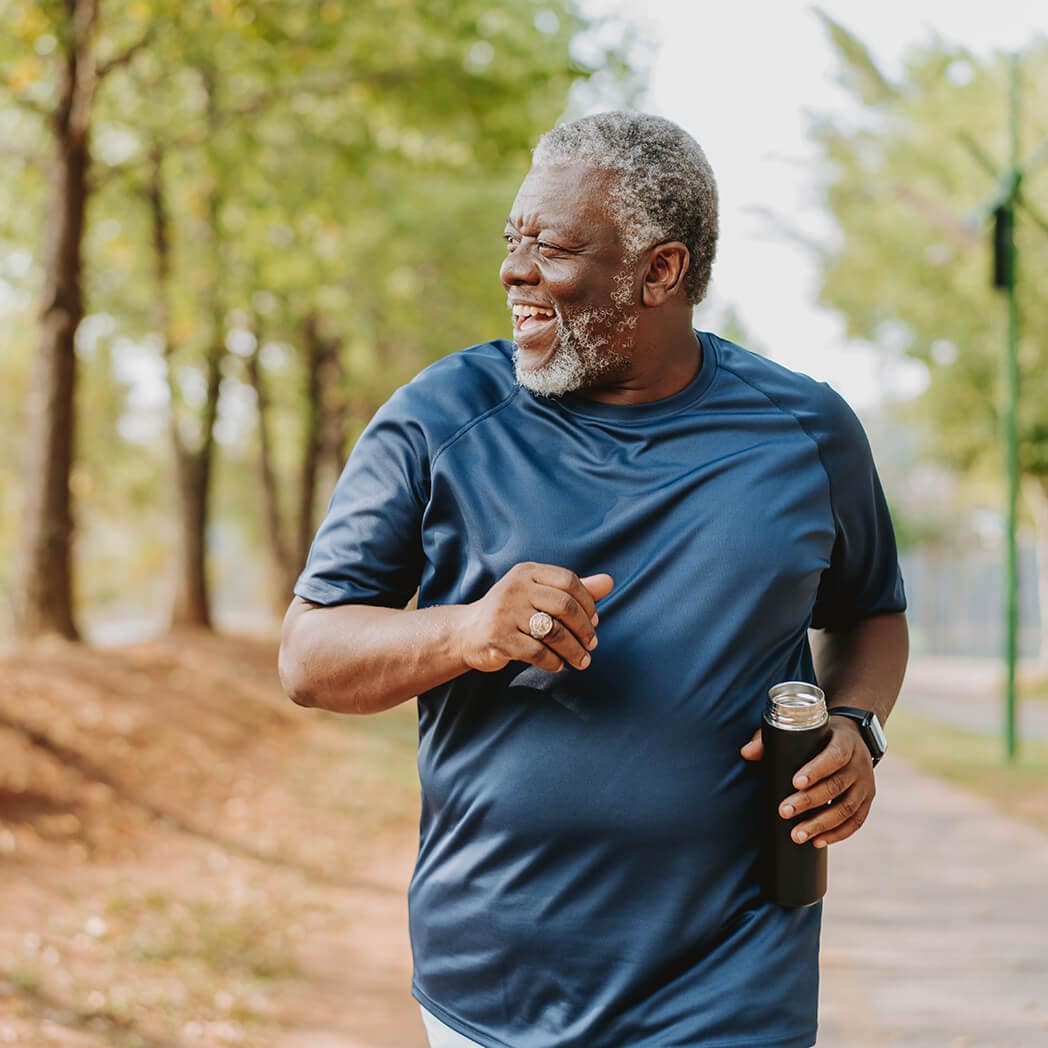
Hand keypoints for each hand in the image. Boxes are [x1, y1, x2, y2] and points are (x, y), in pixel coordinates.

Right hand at [457, 562, 613, 673]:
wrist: (468, 632)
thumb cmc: (512, 612)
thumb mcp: (539, 594)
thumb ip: (573, 590)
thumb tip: (609, 582)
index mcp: (527, 572)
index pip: (568, 580)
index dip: (588, 603)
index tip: (595, 622)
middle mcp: (515, 587)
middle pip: (564, 605)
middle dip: (584, 629)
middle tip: (592, 645)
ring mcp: (505, 612)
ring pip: (553, 631)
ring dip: (573, 650)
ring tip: (581, 660)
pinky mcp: (498, 637)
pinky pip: (537, 651)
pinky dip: (553, 661)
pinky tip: (558, 664)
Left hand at [740, 717, 874, 847]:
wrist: (855, 737)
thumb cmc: (819, 735)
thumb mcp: (802, 730)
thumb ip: (772, 739)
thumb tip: (746, 753)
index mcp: (845, 741)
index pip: (834, 756)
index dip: (816, 770)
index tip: (795, 783)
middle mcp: (859, 763)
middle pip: (836, 785)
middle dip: (809, 801)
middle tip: (784, 812)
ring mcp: (866, 784)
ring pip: (847, 808)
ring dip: (821, 824)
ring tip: (797, 835)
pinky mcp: (867, 800)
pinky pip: (856, 821)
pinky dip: (838, 834)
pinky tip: (818, 842)